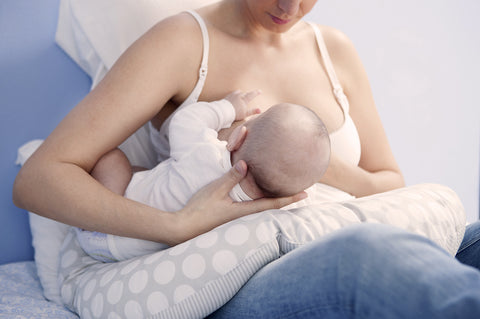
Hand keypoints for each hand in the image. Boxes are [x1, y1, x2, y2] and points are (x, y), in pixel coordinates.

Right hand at [173, 160, 306, 243]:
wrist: (182, 228)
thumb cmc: (198, 209)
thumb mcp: (215, 190)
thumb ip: (230, 177)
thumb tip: (246, 164)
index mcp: (243, 211)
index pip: (272, 204)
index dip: (289, 199)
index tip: (305, 194)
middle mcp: (244, 217)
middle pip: (271, 208)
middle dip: (287, 200)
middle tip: (302, 193)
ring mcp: (237, 220)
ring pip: (262, 209)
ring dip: (275, 202)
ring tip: (286, 195)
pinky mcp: (229, 220)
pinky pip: (251, 210)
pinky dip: (261, 203)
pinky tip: (260, 199)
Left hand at [225, 90, 261, 120]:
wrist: (223, 112)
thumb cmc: (235, 113)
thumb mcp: (245, 114)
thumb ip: (252, 111)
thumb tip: (260, 110)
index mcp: (244, 99)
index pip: (252, 95)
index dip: (256, 93)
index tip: (260, 91)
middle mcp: (239, 96)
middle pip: (245, 93)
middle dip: (248, 94)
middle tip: (251, 95)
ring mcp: (232, 96)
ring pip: (238, 92)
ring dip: (241, 93)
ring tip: (242, 94)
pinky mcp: (227, 97)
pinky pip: (232, 94)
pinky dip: (234, 95)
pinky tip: (234, 96)